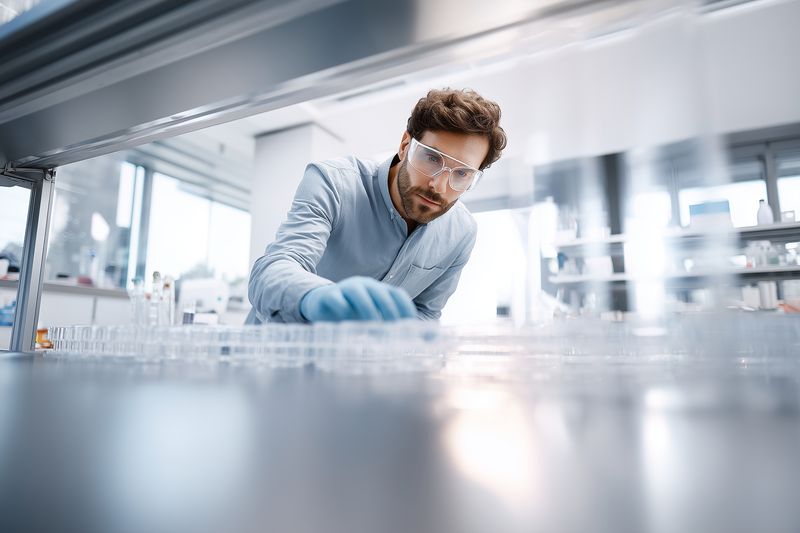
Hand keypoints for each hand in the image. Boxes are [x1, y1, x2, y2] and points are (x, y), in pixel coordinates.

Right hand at [300, 276, 416, 321]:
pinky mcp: (329, 295)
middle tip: (393, 330)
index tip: (412, 326)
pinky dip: (343, 311)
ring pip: (359, 294)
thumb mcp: (373, 319)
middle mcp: (365, 285)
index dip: (406, 308)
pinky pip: (338, 300)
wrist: (321, 303)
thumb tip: (427, 340)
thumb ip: (393, 327)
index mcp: (379, 289)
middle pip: (381, 293)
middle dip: (389, 312)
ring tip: (372, 328)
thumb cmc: (353, 313)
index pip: (397, 294)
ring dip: (368, 311)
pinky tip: (347, 325)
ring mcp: (346, 288)